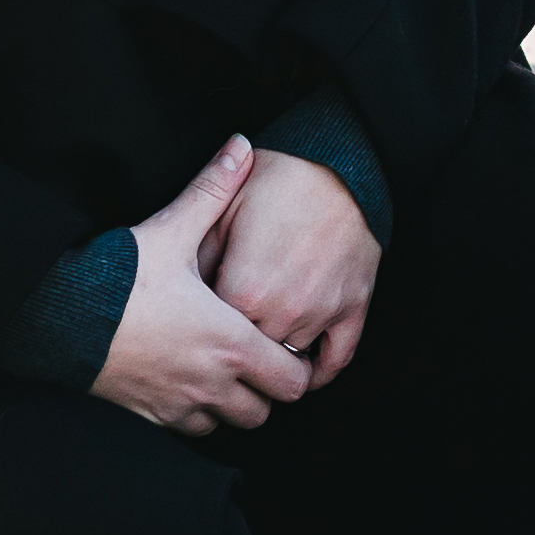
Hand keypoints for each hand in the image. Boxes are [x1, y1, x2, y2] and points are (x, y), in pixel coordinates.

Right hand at [90, 136, 319, 439]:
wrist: (57, 315)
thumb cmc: (118, 276)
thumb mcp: (172, 229)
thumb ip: (212, 190)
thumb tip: (241, 146)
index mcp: (230, 340)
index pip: (293, 380)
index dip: (297, 366)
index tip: (286, 345)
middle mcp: (211, 382)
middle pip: (266, 412)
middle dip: (268, 390)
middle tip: (259, 359)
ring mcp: (179, 403)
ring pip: (228, 424)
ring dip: (233, 404)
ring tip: (224, 370)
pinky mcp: (149, 414)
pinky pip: (190, 429)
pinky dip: (197, 412)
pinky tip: (188, 379)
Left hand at [210, 145, 380, 387]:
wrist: (340, 163)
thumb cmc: (277, 180)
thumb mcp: (223, 211)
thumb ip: (199, 258)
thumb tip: (181, 291)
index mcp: (244, 291)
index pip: (215, 334)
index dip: (205, 325)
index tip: (197, 321)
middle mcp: (284, 312)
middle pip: (251, 353)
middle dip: (238, 344)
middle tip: (225, 337)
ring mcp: (322, 314)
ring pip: (290, 360)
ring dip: (274, 355)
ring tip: (259, 347)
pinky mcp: (353, 309)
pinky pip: (337, 359)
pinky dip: (320, 371)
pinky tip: (303, 371)